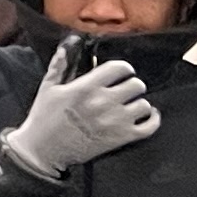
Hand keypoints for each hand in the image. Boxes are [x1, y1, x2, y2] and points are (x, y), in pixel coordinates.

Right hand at [8, 41, 159, 179]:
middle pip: (136, 85)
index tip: (121, 73)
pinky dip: (153, 120)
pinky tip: (149, 116)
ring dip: (138, 104)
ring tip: (130, 105)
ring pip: (144, 105)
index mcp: (85, 88)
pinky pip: (149, 127)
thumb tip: (67, 45)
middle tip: (125, 90)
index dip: (124, 68)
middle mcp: (103, 102)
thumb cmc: (43, 119)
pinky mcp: (120, 138)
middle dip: (131, 85)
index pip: (119, 68)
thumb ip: (59, 65)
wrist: (42, 152)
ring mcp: (114, 121)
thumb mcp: (47, 89)